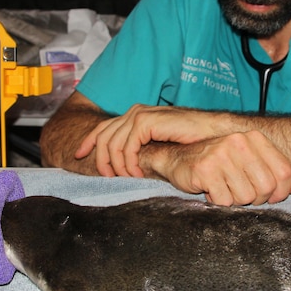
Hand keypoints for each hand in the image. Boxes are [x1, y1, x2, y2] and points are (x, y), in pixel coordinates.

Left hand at [75, 105, 221, 176]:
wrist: (212, 133)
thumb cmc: (191, 140)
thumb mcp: (159, 144)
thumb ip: (142, 146)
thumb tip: (125, 162)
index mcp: (136, 114)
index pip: (103, 126)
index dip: (88, 141)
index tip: (78, 156)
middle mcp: (135, 111)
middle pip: (103, 135)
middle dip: (99, 159)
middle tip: (107, 177)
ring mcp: (141, 114)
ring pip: (112, 143)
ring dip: (117, 165)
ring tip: (128, 178)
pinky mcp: (147, 121)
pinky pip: (126, 146)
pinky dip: (128, 163)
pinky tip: (138, 173)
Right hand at [153, 131, 290, 205]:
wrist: (178, 159)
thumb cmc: (218, 164)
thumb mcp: (252, 165)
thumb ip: (280, 176)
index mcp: (255, 138)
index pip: (284, 173)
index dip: (279, 192)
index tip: (266, 195)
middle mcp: (239, 141)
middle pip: (266, 187)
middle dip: (254, 198)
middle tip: (239, 191)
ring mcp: (221, 153)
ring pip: (245, 196)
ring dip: (234, 200)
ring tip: (223, 188)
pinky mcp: (205, 168)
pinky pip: (225, 201)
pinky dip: (218, 202)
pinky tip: (211, 189)